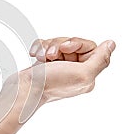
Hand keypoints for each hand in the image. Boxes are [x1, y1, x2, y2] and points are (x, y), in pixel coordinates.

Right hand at [0, 37, 115, 124]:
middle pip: (72, 43)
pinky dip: (39, 48)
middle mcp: (74, 71)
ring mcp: (57, 67)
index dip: (77, 43)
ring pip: (57, 43)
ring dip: (48, 47)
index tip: (66, 49)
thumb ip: (100, 59)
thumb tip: (111, 44)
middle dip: (59, 45)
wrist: (22, 89)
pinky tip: (36, 57)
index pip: (89, 47)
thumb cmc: (50, 84)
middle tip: (51, 56)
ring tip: (42, 58)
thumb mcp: (82, 73)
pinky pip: (45, 46)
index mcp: (86, 75)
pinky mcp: (43, 64)